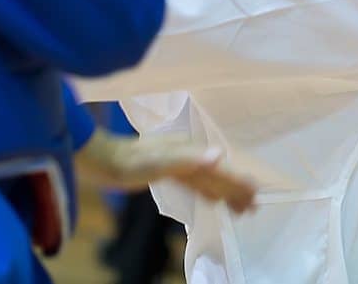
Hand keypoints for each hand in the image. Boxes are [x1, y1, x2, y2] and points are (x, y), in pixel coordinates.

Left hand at [75, 129, 256, 213]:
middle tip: (254, 207)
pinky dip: (208, 192)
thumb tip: (219, 155)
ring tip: (241, 207)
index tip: (255, 194)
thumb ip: (189, 159)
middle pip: (217, 174)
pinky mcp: (169, 171)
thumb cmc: (130, 162)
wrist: (103, 160)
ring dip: (225, 193)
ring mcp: (178, 162)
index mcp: (189, 150)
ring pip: (208, 180)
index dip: (237, 181)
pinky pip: (195, 183)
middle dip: (236, 189)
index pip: (220, 169)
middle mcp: (187, 153)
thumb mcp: (160, 161)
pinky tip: (213, 200)